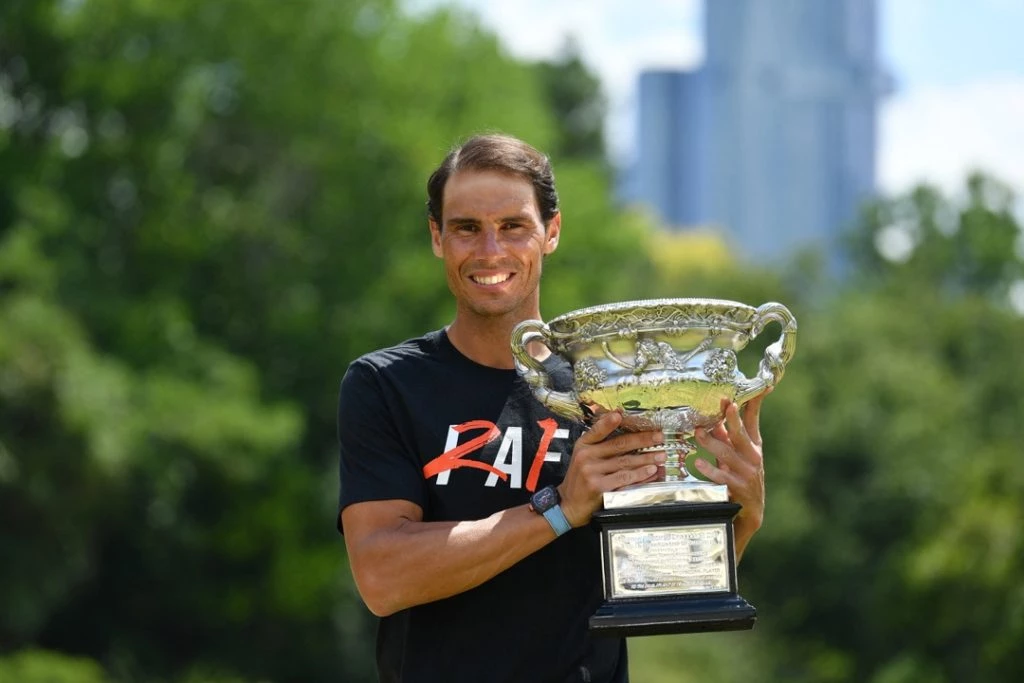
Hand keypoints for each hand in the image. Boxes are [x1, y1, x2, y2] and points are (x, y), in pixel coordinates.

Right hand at [557, 412, 664, 527]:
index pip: (597, 430)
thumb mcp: (584, 456)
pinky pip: (624, 478)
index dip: (609, 422)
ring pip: (625, 462)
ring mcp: (592, 472)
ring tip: (660, 455)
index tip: (620, 415)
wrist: (569, 504)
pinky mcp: (599, 487)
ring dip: (646, 458)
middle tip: (659, 437)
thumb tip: (622, 423)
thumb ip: (600, 442)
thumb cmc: (581, 479)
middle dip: (642, 440)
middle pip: (619, 444)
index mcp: (583, 445)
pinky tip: (651, 471)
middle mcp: (586, 456)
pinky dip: (640, 474)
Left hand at [692, 391, 769, 536]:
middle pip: (742, 434)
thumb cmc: (740, 476)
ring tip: (698, 433)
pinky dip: (709, 469)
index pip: (754, 419)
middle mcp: (753, 456)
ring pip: (727, 453)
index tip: (763, 386)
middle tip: (727, 404)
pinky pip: (721, 476)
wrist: (750, 511)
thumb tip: (713, 416)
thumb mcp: (736, 454)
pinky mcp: (738, 487)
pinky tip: (698, 463)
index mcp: (753, 445)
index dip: (756, 402)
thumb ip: (725, 436)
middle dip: (734, 418)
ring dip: (710, 442)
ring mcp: (747, 472)